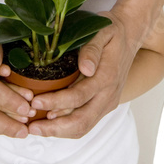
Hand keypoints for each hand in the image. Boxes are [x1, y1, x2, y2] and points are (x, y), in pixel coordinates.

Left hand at [25, 11, 138, 137]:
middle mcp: (109, 94)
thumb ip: (92, 49)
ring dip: (60, 132)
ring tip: (37, 129)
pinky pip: (87, 122)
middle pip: (82, 120)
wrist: (130, 35)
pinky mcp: (105, 105)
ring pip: (84, 126)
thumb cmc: (112, 31)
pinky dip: (68, 128)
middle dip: (55, 127)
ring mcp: (108, 102)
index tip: (35, 102)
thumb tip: (85, 68)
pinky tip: (51, 124)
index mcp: (107, 76)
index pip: (78, 97)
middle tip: (32, 126)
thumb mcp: (102, 31)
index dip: (56, 102)